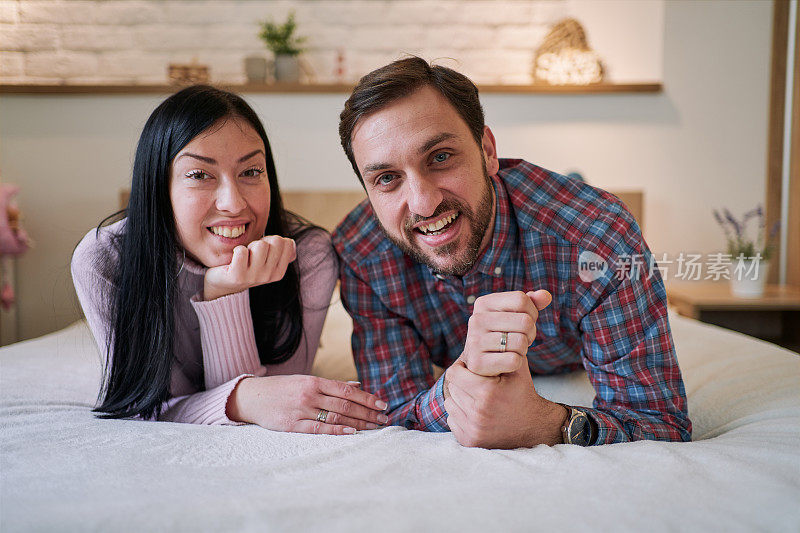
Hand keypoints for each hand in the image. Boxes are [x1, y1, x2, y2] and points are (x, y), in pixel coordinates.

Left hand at [203, 235, 295, 300]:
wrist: (223, 284)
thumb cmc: (246, 266)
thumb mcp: (267, 261)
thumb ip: (281, 252)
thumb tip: (291, 243)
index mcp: (279, 272)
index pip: (287, 243)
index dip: (273, 240)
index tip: (264, 251)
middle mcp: (269, 276)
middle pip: (275, 241)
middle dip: (262, 242)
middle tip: (252, 253)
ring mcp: (254, 277)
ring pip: (260, 245)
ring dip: (249, 246)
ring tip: (244, 257)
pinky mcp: (237, 276)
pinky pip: (241, 251)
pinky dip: (236, 250)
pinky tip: (234, 260)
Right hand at [227, 375, 388, 433]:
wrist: (251, 397)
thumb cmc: (282, 388)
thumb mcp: (305, 380)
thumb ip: (331, 385)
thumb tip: (357, 385)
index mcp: (314, 381)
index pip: (347, 389)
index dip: (367, 398)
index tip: (382, 404)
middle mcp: (310, 394)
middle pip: (345, 404)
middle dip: (367, 412)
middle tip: (384, 418)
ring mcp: (301, 409)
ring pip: (335, 416)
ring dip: (358, 422)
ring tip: (374, 427)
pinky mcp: (292, 425)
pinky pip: (318, 428)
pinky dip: (337, 429)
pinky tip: (352, 432)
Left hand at [443, 358, 566, 448]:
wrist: (534, 428)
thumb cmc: (522, 393)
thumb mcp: (517, 369)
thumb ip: (503, 349)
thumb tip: (494, 327)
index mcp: (487, 392)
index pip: (454, 374)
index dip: (461, 369)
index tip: (470, 370)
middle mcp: (478, 412)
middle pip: (452, 388)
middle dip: (462, 384)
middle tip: (475, 384)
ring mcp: (473, 429)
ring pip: (450, 404)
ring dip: (460, 400)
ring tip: (477, 398)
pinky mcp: (470, 441)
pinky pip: (452, 421)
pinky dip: (461, 416)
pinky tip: (477, 414)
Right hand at [460, 290, 551, 376]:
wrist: (485, 366)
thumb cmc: (504, 336)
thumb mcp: (516, 316)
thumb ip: (532, 303)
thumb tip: (546, 295)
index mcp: (483, 303)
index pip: (521, 299)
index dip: (532, 312)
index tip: (524, 322)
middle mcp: (476, 320)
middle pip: (525, 321)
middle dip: (530, 333)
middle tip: (519, 339)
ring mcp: (474, 341)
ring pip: (521, 342)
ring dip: (523, 350)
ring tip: (511, 350)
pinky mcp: (478, 363)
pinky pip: (514, 360)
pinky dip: (516, 363)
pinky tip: (505, 362)